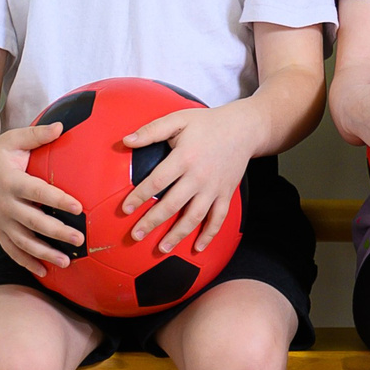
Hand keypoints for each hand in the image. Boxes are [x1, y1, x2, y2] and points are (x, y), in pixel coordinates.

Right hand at [0, 120, 86, 275]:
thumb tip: (62, 126)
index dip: (57, 200)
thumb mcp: (13, 139)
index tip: (78, 207)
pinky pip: (12, 250)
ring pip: (23, 241)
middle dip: (57, 232)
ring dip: (44, 253)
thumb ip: (38, 135)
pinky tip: (45, 272)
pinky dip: (27, 262)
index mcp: (11, 181)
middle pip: (33, 222)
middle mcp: (5, 204)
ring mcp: (0, 220)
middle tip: (80, 239)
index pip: (37, 192)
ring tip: (67, 262)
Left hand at [119, 101, 262, 253]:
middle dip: (152, 222)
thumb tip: (126, 140)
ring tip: (162, 249)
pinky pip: (218, 218)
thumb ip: (151, 130)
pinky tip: (197, 247)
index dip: (139, 196)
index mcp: (185, 158)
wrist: (244, 128)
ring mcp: (214, 188)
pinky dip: (209, 235)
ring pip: (194, 217)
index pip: (157, 181)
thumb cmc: (208, 123)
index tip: (125, 209)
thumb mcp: (178, 120)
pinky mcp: (226, 194)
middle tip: (136, 235)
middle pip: (172, 204)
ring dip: (177, 235)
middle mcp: (199, 176)